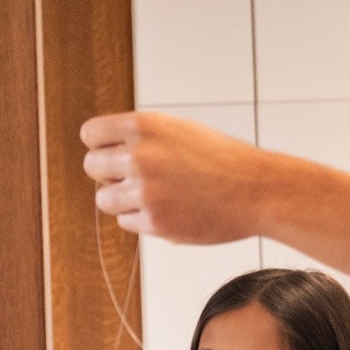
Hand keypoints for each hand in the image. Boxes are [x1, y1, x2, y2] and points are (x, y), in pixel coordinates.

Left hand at [82, 111, 270, 242]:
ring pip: (105, 199)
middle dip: (109, 173)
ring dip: (122, 199)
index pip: (91, 135)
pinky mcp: (155, 223)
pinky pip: (127, 222)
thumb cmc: (226, 161)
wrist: (258, 191)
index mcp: (145, 126)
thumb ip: (144, 138)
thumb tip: (109, 153)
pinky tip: (170, 210)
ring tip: (152, 197)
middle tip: (135, 178)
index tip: (115, 154)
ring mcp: (146, 192)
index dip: (102, 146)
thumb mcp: (181, 130)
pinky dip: (143, 219)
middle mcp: (140, 157)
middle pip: (92, 167)